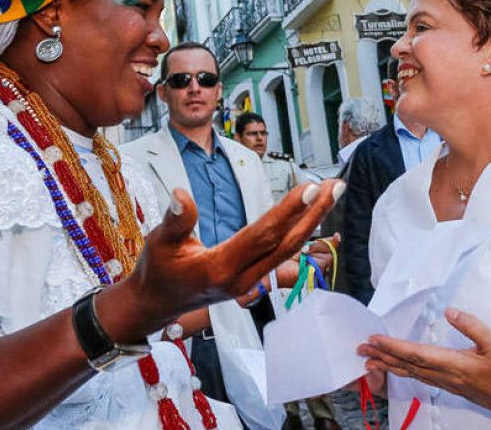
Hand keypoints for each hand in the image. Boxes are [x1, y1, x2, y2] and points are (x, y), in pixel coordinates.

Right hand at [104, 180, 341, 341]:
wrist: (155, 305)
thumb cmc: (156, 271)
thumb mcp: (159, 243)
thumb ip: (175, 221)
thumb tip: (181, 195)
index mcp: (221, 268)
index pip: (263, 235)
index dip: (288, 211)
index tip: (311, 188)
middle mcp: (242, 278)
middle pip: (286, 243)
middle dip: (315, 213)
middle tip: (336, 185)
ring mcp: (250, 282)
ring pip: (288, 249)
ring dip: (312, 221)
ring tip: (331, 193)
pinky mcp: (252, 280)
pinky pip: (281, 254)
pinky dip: (299, 231)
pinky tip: (312, 215)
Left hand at [357, 308, 490, 422]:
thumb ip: (472, 325)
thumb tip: (450, 311)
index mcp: (455, 364)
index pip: (417, 354)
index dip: (394, 347)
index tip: (376, 339)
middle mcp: (446, 376)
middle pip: (407, 365)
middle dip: (382, 357)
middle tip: (360, 349)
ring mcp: (445, 383)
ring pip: (410, 374)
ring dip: (388, 366)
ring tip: (368, 360)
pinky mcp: (447, 386)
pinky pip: (418, 378)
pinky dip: (401, 372)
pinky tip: (392, 368)